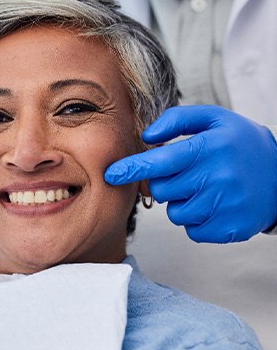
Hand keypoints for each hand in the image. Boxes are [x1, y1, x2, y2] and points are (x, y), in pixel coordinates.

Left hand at [104, 105, 276, 242]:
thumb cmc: (240, 144)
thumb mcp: (214, 119)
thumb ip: (177, 120)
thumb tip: (147, 136)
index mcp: (209, 148)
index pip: (159, 162)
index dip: (131, 169)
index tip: (111, 174)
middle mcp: (217, 177)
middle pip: (162, 190)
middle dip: (167, 183)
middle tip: (189, 174)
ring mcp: (224, 206)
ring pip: (175, 213)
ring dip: (183, 203)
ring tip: (207, 188)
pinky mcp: (229, 229)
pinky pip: (192, 230)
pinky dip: (197, 220)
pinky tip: (216, 205)